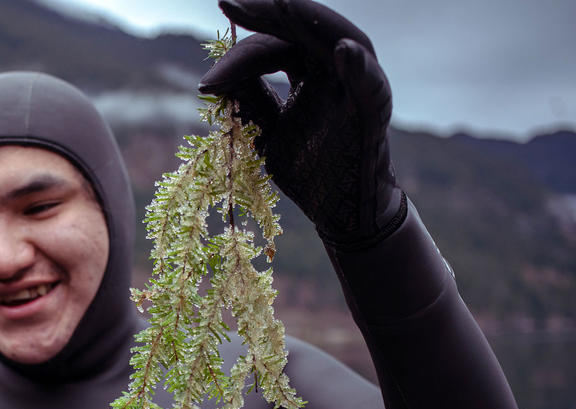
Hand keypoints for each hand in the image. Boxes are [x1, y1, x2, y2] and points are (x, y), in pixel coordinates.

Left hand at [200, 0, 404, 249]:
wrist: (341, 213)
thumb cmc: (310, 170)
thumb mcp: (269, 132)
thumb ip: (250, 101)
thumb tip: (213, 78)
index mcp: (309, 72)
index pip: (275, 43)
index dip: (242, 46)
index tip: (208, 74)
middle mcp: (335, 71)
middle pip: (304, 28)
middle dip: (267, 12)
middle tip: (229, 3)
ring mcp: (356, 89)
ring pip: (341, 40)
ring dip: (312, 20)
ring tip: (281, 4)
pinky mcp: (373, 115)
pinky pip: (371, 86)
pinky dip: (361, 67)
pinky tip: (344, 50)